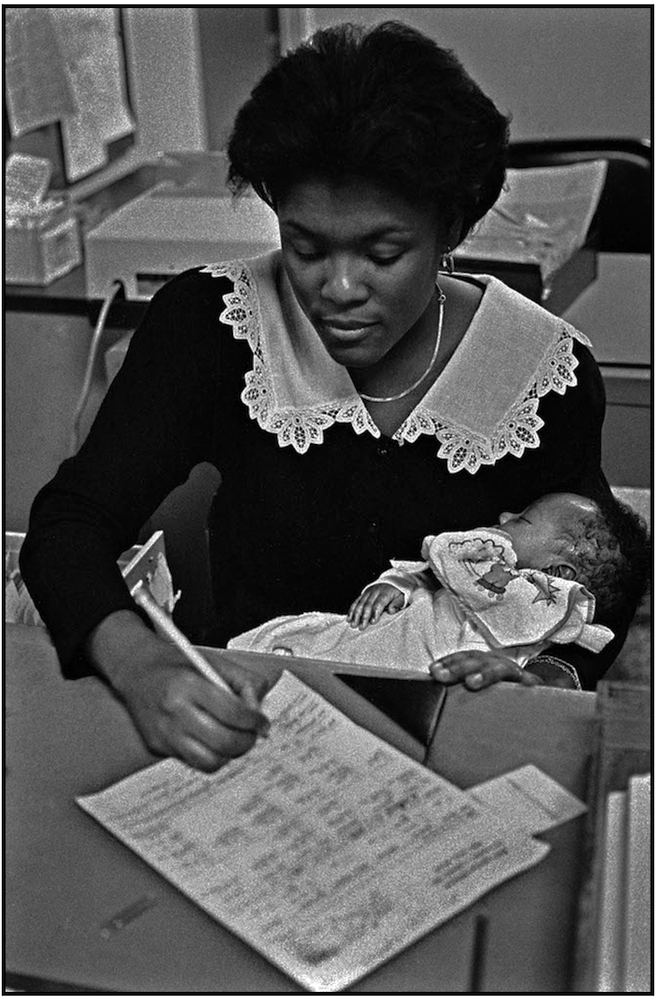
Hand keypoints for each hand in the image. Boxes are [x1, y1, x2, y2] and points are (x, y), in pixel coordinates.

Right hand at [88, 611, 269, 770]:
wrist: (136, 671)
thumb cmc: (175, 664)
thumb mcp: (212, 661)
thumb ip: (242, 681)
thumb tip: (258, 709)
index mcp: (189, 685)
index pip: (233, 713)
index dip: (254, 721)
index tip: (261, 722)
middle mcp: (175, 712)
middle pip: (223, 741)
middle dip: (246, 741)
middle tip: (253, 734)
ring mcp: (165, 733)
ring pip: (209, 761)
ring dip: (230, 754)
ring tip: (235, 740)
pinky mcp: (158, 747)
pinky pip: (193, 762)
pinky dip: (211, 756)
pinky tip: (215, 742)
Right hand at [347, 583, 404, 629]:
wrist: (393, 581)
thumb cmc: (398, 593)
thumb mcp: (401, 597)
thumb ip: (397, 604)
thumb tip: (391, 611)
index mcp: (385, 593)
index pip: (379, 603)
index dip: (375, 613)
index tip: (372, 622)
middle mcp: (375, 592)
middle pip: (367, 605)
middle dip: (363, 616)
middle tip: (361, 627)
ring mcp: (368, 592)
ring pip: (360, 603)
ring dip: (355, 614)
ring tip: (353, 624)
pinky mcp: (364, 594)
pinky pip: (356, 601)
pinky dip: (351, 610)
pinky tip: (349, 618)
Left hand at [430, 650, 543, 690]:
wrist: (538, 694)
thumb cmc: (502, 693)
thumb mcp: (481, 688)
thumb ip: (461, 691)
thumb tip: (436, 692)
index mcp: (483, 664)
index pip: (464, 658)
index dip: (448, 661)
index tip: (432, 669)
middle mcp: (497, 664)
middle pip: (477, 661)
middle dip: (457, 667)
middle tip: (440, 676)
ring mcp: (515, 673)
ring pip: (498, 669)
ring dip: (484, 674)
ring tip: (471, 682)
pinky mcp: (531, 685)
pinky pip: (528, 683)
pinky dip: (526, 684)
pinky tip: (522, 687)